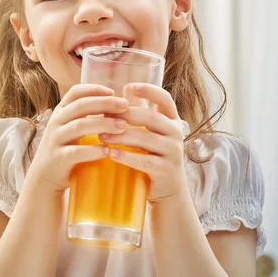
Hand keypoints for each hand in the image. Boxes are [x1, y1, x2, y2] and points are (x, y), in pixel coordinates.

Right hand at [29, 84, 128, 193]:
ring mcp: (56, 139)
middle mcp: (57, 121)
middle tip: (125, 106)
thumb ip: (87, 116)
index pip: (76, 92)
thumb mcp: (72, 127)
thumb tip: (118, 105)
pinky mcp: (59, 158)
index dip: (94, 89)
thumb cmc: (66, 148)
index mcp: (61, 111)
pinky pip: (76, 152)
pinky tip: (107, 151)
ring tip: (122, 126)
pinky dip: (92, 150)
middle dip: (105, 103)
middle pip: (81, 105)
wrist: (45, 175)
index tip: (114, 92)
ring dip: (103, 124)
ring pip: (79, 126)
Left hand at [99, 83, 188, 203]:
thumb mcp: (147, 131)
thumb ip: (135, 114)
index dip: (149, 91)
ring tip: (101, 136)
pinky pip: (145, 161)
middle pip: (150, 117)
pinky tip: (111, 154)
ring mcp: (173, 152)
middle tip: (103, 116)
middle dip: (125, 115)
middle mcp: (176, 133)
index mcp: (171, 120)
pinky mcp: (167, 170)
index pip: (165, 99)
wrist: (168, 189)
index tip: (130, 87)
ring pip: (145, 139)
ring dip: (121, 136)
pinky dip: (127, 156)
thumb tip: (116, 94)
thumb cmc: (152, 154)